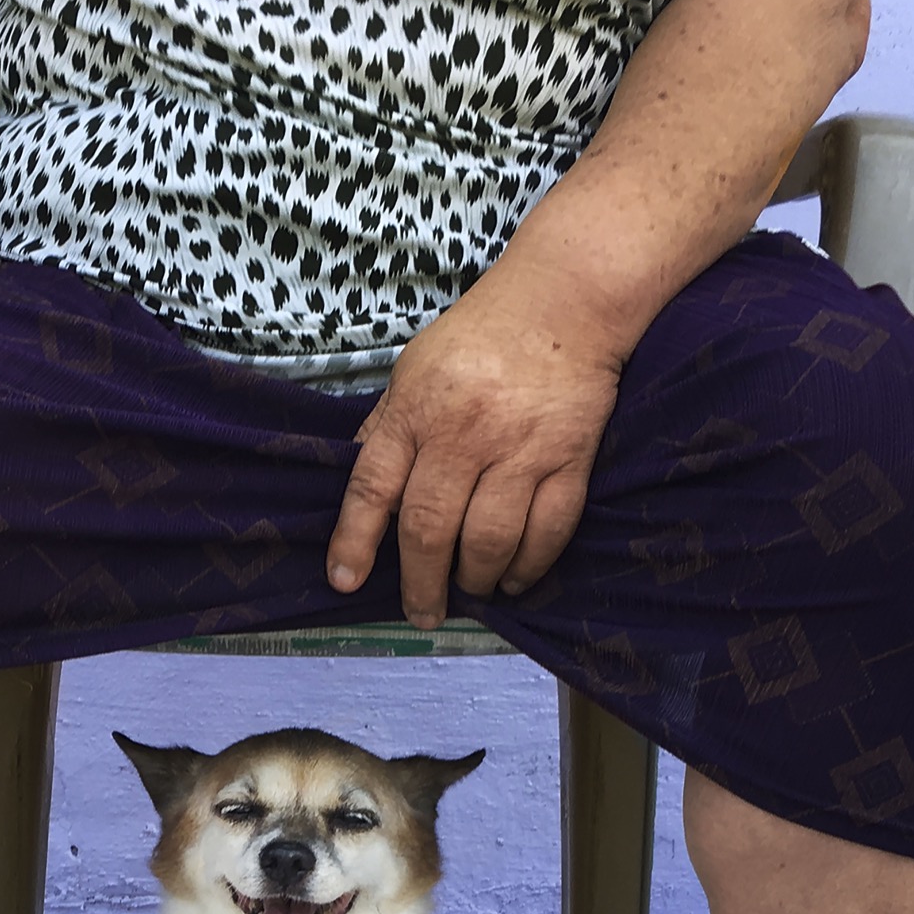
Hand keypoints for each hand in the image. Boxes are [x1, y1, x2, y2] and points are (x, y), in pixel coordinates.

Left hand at [324, 268, 630, 628]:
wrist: (565, 301)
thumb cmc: (481, 335)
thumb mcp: (414, 370)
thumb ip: (387, 428)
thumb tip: (362, 491)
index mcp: (416, 411)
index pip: (373, 487)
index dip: (355, 541)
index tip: (345, 582)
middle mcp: (463, 434)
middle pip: (430, 528)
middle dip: (422, 584)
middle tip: (423, 612)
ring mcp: (519, 449)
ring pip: (489, 541)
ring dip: (476, 580)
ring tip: (471, 592)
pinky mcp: (568, 459)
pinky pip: (547, 531)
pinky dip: (529, 566)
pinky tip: (515, 579)